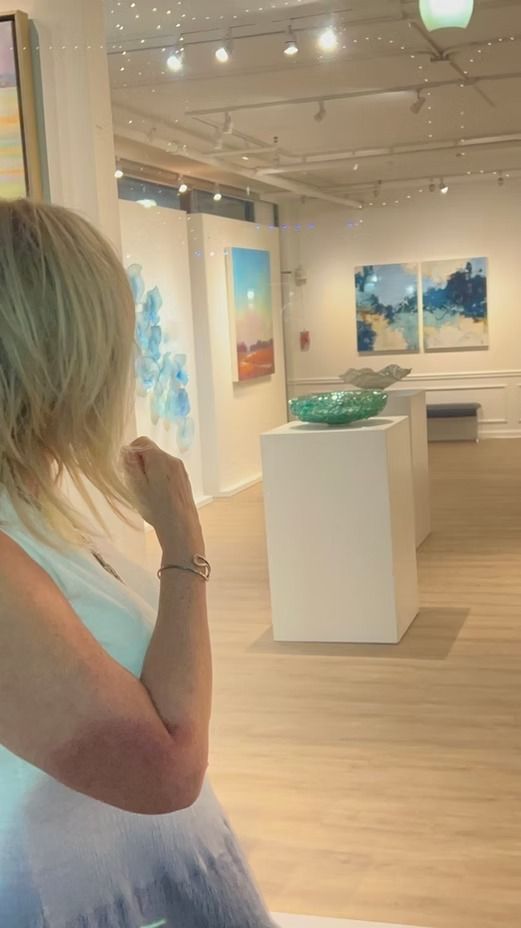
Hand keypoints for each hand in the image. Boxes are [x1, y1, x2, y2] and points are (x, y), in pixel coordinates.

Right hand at [121, 437, 203, 561]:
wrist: (180, 526)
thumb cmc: (156, 508)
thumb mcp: (136, 486)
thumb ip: (130, 465)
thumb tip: (127, 452)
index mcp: (160, 458)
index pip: (141, 442)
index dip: (131, 453)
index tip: (128, 469)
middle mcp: (172, 459)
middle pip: (151, 452)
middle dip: (141, 463)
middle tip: (136, 482)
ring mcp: (180, 469)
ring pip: (159, 462)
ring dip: (150, 471)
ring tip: (147, 491)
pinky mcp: (184, 479)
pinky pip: (168, 471)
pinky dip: (159, 477)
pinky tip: (158, 495)